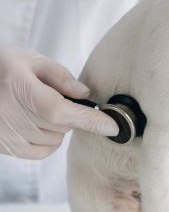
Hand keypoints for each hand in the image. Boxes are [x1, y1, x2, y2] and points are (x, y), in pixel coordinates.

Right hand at [0, 48, 118, 159]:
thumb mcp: (32, 61)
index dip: (92, 121)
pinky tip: (36, 123)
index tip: (114, 127)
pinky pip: (42, 151)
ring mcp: (10, 138)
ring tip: (37, 107)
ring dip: (58, 127)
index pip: (65, 112)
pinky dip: (48, 140)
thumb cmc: (2, 67)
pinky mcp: (7, 148)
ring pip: (56, 139)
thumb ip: (61, 77)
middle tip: (52, 96)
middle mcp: (17, 119)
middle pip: (65, 125)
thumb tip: (85, 95)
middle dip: (69, 113)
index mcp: (25, 93)